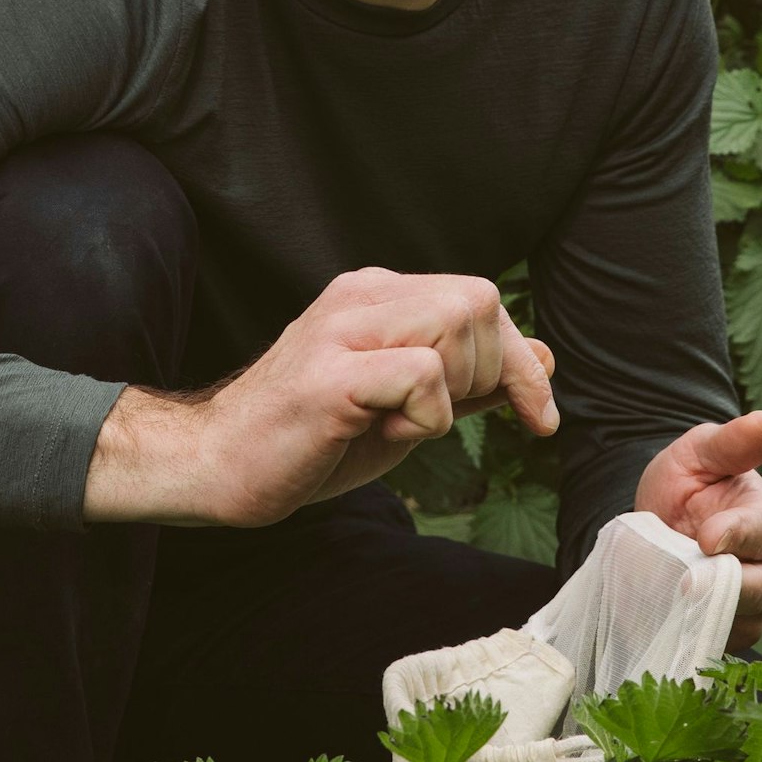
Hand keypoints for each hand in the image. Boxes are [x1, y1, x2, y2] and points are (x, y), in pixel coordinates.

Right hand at [85, 267, 557, 526]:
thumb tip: (543, 359)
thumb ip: (470, 380)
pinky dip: (427, 418)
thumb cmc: (310, 441)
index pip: (480, 299)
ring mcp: (340, 331)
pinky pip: (422, 376)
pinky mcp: (329, 377)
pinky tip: (383, 434)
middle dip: (494, 373)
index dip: (519, 359)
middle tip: (453, 421)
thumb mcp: (405, 407)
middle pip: (478, 303)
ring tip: (403, 425)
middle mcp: (357, 297)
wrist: (218, 466)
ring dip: (456, 392)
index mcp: (374, 295)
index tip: (537, 416)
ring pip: (456, 323)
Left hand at [635, 410, 761, 649]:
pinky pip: (716, 643)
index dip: (738, 536)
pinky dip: (690, 633)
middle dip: (724, 585)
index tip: (707, 538)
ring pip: (741, 621)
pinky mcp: (727, 632)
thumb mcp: (697, 454)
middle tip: (684, 580)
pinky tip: (667, 618)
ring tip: (667, 596)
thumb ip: (729, 443)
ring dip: (702, 612)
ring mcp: (752, 606)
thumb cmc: (686, 483)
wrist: (658, 524)